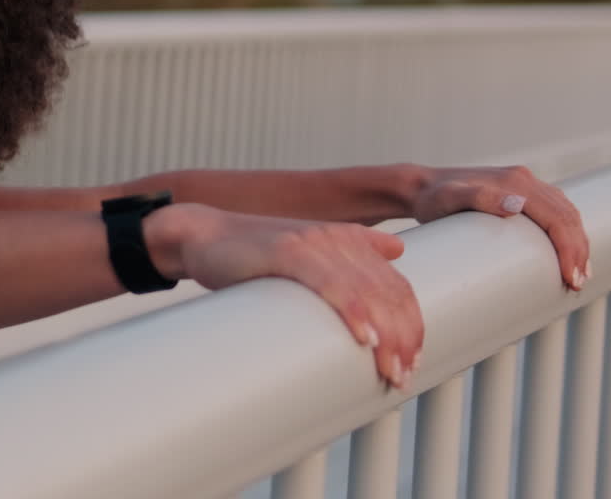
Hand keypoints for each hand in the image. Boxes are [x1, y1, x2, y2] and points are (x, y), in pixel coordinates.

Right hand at [156, 205, 421, 388]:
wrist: (199, 235)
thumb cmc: (248, 253)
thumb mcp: (305, 251)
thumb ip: (350, 249)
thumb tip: (397, 252)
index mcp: (346, 239)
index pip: (396, 285)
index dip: (411, 324)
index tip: (412, 360)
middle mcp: (336, 237)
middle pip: (389, 291)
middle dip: (403, 337)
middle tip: (402, 375)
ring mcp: (312, 241)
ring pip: (366, 290)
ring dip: (385, 335)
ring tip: (389, 368)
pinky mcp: (286, 249)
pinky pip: (330, 282)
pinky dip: (352, 310)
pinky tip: (364, 338)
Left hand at [411, 165, 588, 289]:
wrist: (419, 188)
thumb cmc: (431, 199)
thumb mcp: (449, 199)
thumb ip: (478, 198)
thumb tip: (516, 205)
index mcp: (516, 182)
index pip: (557, 217)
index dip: (569, 248)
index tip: (571, 277)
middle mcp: (523, 180)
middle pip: (566, 216)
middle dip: (577, 251)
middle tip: (576, 283)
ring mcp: (522, 185)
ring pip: (564, 213)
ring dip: (576, 243)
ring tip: (577, 274)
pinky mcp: (518, 193)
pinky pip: (553, 212)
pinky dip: (565, 233)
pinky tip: (566, 253)